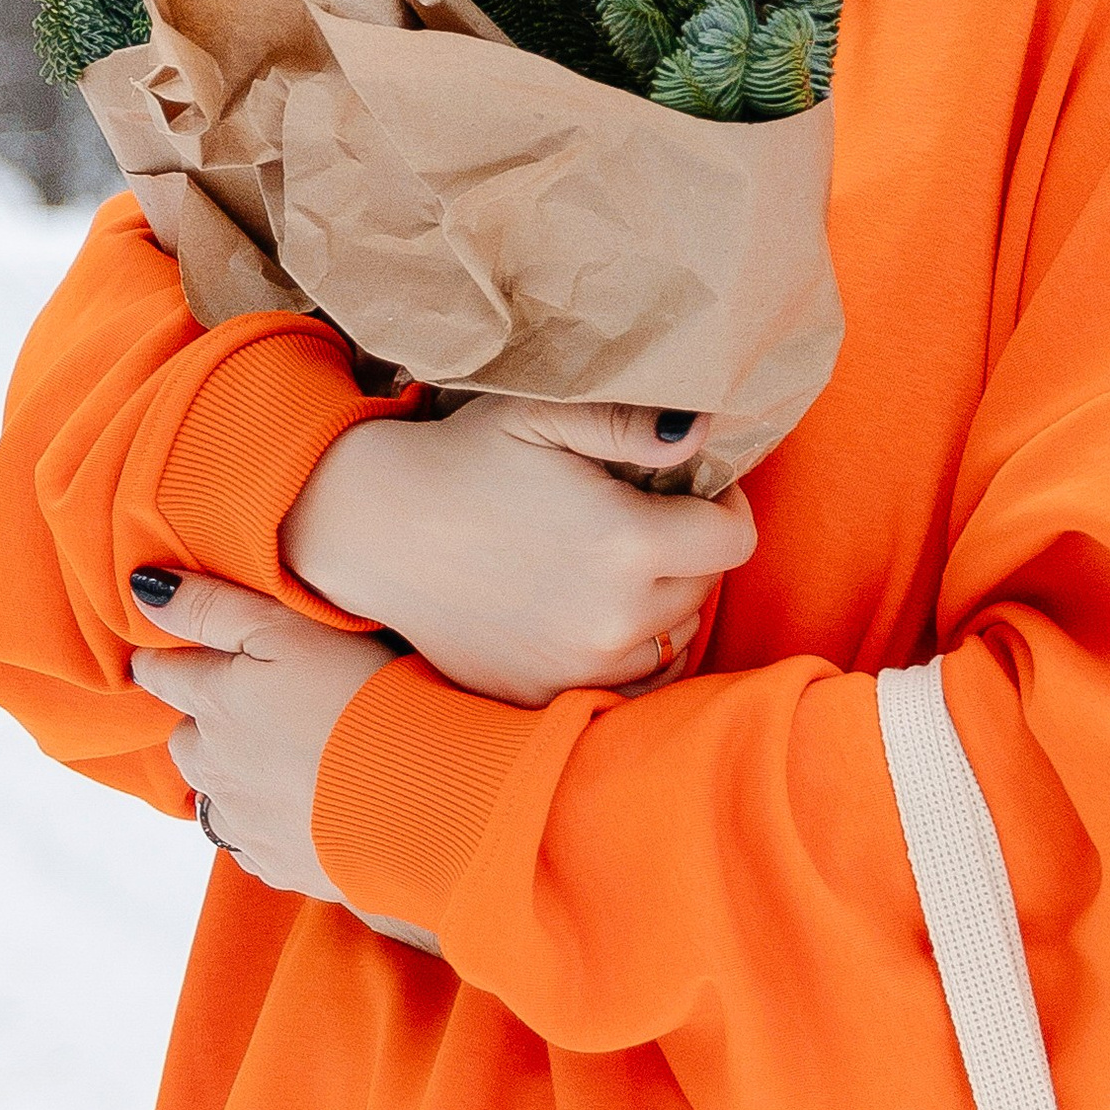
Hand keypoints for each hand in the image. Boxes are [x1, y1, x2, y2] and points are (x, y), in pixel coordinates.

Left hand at [128, 570, 431, 942]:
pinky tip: (305, 809)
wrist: (421, 801)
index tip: (171, 653)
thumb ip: (211, 607)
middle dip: (206, 722)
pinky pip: (253, 843)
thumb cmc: (360, 698)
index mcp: (214, 705)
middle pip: (187, 739)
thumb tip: (142, 590)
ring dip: (234, 778)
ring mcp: (245, 823)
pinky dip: (267, 824)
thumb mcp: (288, 629)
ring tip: (281, 761)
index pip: (161, 674)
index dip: (165, 659)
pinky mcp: (280, 864)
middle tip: (250, 706)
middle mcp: (215, 768)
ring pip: (216, 796)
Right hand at [279, 400, 755, 707]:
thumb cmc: (464, 459)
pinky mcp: (545, 695)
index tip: (694, 492)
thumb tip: (704, 433)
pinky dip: (625, 650)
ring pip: (670, 639)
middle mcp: (614, 617)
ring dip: (660, 603)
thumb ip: (632, 421)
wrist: (376, 529)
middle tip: (643, 520)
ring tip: (614, 564)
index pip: (733, 541)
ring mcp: (579, 667)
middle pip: (703, 589)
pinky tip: (595, 611)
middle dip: (687, 552)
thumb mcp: (544, 414)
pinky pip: (626, 683)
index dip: (723, 508)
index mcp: (627, 543)